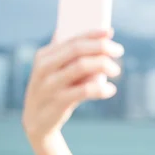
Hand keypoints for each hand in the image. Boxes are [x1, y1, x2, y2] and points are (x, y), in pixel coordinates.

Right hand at [21, 28, 124, 143]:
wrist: (36, 122)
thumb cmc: (51, 91)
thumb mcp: (52, 71)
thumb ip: (66, 53)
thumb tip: (89, 35)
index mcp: (44, 56)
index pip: (72, 39)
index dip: (93, 34)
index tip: (110, 32)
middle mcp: (44, 68)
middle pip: (77, 49)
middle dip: (101, 47)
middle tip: (119, 51)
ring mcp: (50, 85)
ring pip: (81, 67)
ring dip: (103, 65)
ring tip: (116, 70)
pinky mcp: (58, 103)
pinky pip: (84, 91)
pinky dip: (101, 88)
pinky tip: (110, 89)